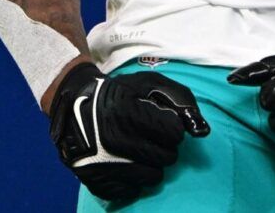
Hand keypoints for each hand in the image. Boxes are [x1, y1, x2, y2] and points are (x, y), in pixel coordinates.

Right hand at [48, 62, 210, 202]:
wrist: (74, 105)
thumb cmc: (118, 94)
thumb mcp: (150, 84)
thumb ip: (181, 100)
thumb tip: (201, 131)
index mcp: (129, 112)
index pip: (174, 133)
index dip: (172, 127)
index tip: (161, 122)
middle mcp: (115, 139)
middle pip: (167, 158)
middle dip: (164, 147)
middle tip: (149, 136)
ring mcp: (104, 162)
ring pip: (153, 177)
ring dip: (151, 164)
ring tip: (138, 149)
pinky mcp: (96, 179)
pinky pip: (131, 191)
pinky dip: (133, 180)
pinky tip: (125, 163)